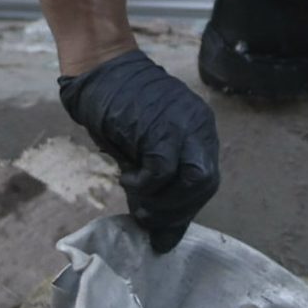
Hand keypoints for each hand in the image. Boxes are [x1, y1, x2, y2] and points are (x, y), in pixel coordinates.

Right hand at [57, 49, 220, 252]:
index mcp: (201, 130)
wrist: (100, 69)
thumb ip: (157, 187)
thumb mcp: (144, 151)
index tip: (161, 222)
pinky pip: (162, 172)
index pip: (206, 181)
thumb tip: (162, 238)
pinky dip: (143, 186)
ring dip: (164, 204)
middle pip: (205, 185)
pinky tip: (126, 180)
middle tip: (146, 219)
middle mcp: (200, 127)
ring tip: (137, 204)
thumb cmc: (118, 107)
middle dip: (176, 212)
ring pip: (192, 182)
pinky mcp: (161, 128)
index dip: (184, 208)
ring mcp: (183, 126)